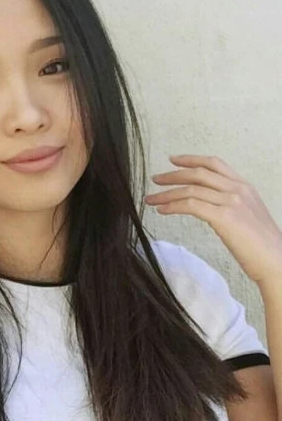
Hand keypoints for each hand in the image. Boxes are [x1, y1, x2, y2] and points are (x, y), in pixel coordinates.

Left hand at [144, 154, 281, 284]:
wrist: (276, 261)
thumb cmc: (261, 246)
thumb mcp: (248, 216)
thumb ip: (231, 206)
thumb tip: (211, 207)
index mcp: (244, 187)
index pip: (214, 164)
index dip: (191, 159)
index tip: (173, 160)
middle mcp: (238, 189)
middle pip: (198, 173)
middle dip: (173, 175)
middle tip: (155, 179)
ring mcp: (231, 201)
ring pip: (191, 189)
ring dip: (167, 193)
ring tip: (151, 199)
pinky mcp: (224, 217)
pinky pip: (191, 205)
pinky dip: (173, 206)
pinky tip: (162, 210)